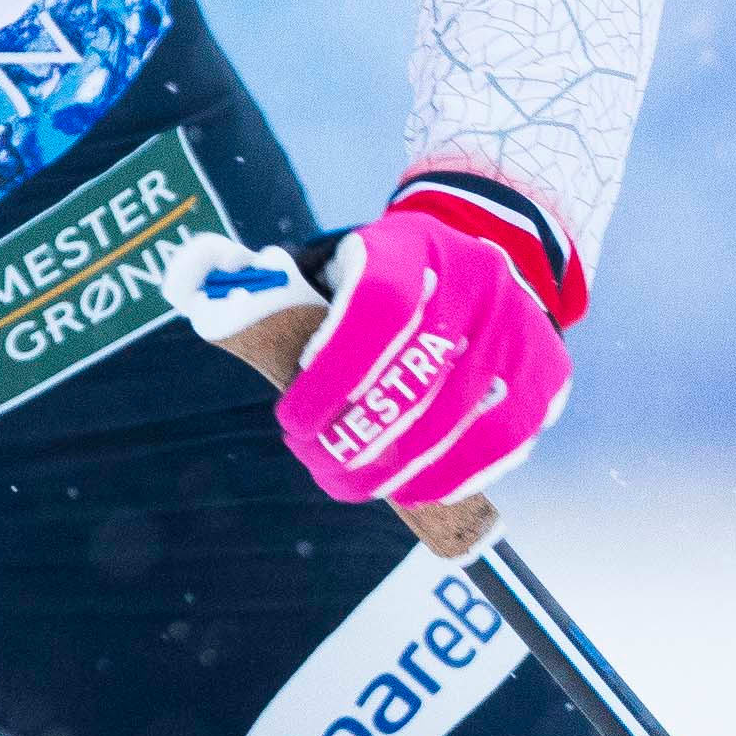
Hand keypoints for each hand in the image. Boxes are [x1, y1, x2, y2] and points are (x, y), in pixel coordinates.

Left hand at [234, 213, 570, 508]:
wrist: (489, 250)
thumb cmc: (386, 271)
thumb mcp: (330, 256)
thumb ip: (262, 279)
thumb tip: (185, 283)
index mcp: (416, 245)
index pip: (377, 309)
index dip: (331, 373)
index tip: (292, 418)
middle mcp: (479, 282)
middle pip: (415, 378)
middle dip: (355, 436)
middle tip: (315, 460)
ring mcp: (522, 330)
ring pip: (460, 421)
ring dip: (399, 470)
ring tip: (351, 482)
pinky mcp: (550, 374)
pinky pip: (504, 444)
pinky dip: (454, 477)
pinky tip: (412, 490)